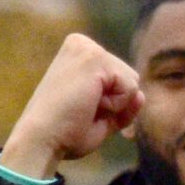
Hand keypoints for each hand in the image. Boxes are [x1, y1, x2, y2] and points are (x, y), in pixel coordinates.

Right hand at [0, 33, 143, 179]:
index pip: (120, 78)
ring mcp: (88, 48)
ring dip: (115, 104)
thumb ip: (124, 103)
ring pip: (132, 81)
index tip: (82, 109)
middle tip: (83, 111)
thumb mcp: (101, 115)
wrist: (42, 139)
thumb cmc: (66, 132)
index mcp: (79, 53)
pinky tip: (89, 105)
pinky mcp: (95, 58)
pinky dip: (116, 105)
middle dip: (115, 103)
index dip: (111, 102)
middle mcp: (82, 44)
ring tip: (84, 107)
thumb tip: (141, 95)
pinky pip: (131, 87)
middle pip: (130, 78)